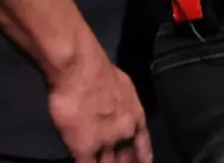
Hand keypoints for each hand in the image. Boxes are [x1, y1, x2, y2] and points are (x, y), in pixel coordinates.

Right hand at [47, 41, 151, 162]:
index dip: (142, 158)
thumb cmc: (99, 73)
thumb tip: (115, 111)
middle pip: (126, 160)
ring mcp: (105, 142)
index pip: (143, 145)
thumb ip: (122, 106)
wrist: (80, 70)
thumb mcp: (123, 88)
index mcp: (136, 117)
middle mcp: (125, 132)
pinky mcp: (84, 148)